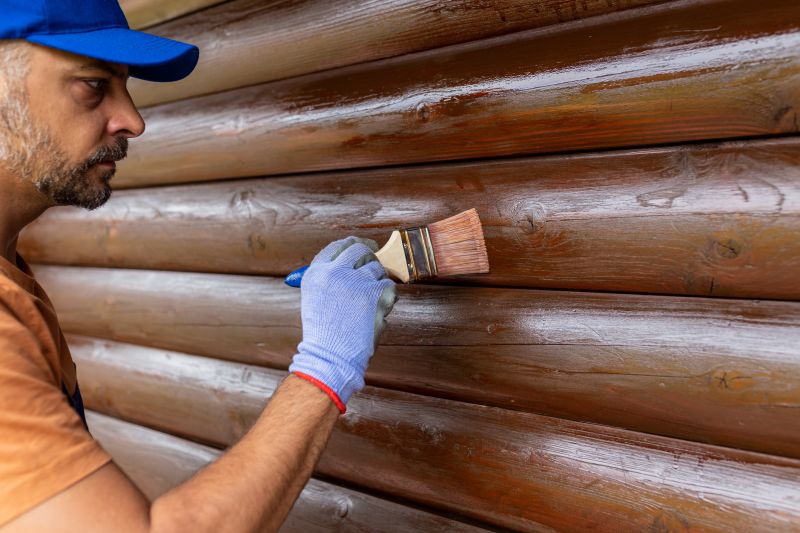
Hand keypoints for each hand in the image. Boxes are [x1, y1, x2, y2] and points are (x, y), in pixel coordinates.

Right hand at [289, 237, 396, 412]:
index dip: (354, 244)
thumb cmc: (325, 334)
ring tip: (368, 305)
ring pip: (377, 270)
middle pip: (359, 251)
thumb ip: (331, 278)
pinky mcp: (376, 294)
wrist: (331, 357)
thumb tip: (357, 262)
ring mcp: (356, 281)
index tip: (365, 246)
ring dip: (378, 283)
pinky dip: (387, 299)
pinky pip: (389, 287)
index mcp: (317, 273)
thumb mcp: (316, 298)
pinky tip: (376, 313)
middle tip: (376, 267)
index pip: (338, 246)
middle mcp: (335, 272)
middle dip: (370, 258)